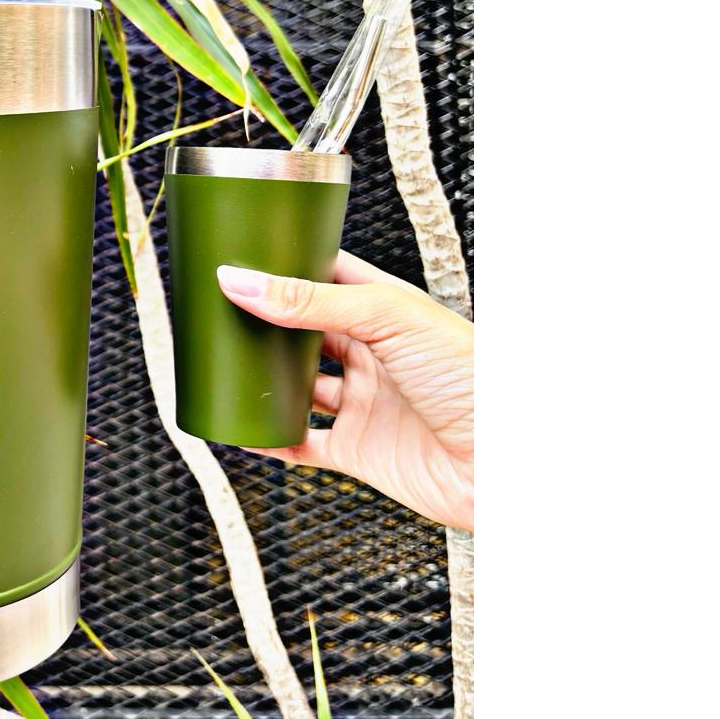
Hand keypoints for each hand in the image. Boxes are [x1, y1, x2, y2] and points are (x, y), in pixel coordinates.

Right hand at [216, 251, 472, 530]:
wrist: (499, 461)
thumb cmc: (471, 376)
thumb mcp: (388, 317)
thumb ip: (311, 300)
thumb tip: (242, 281)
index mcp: (386, 310)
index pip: (328, 276)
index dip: (288, 266)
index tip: (242, 258)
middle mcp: (373, 354)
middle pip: (305, 332)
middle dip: (267, 322)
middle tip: (219, 308)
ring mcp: (364, 403)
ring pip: (298, 387)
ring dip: (263, 380)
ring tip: (223, 363)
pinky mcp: (358, 451)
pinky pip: (300, 444)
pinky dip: (268, 438)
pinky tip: (242, 427)